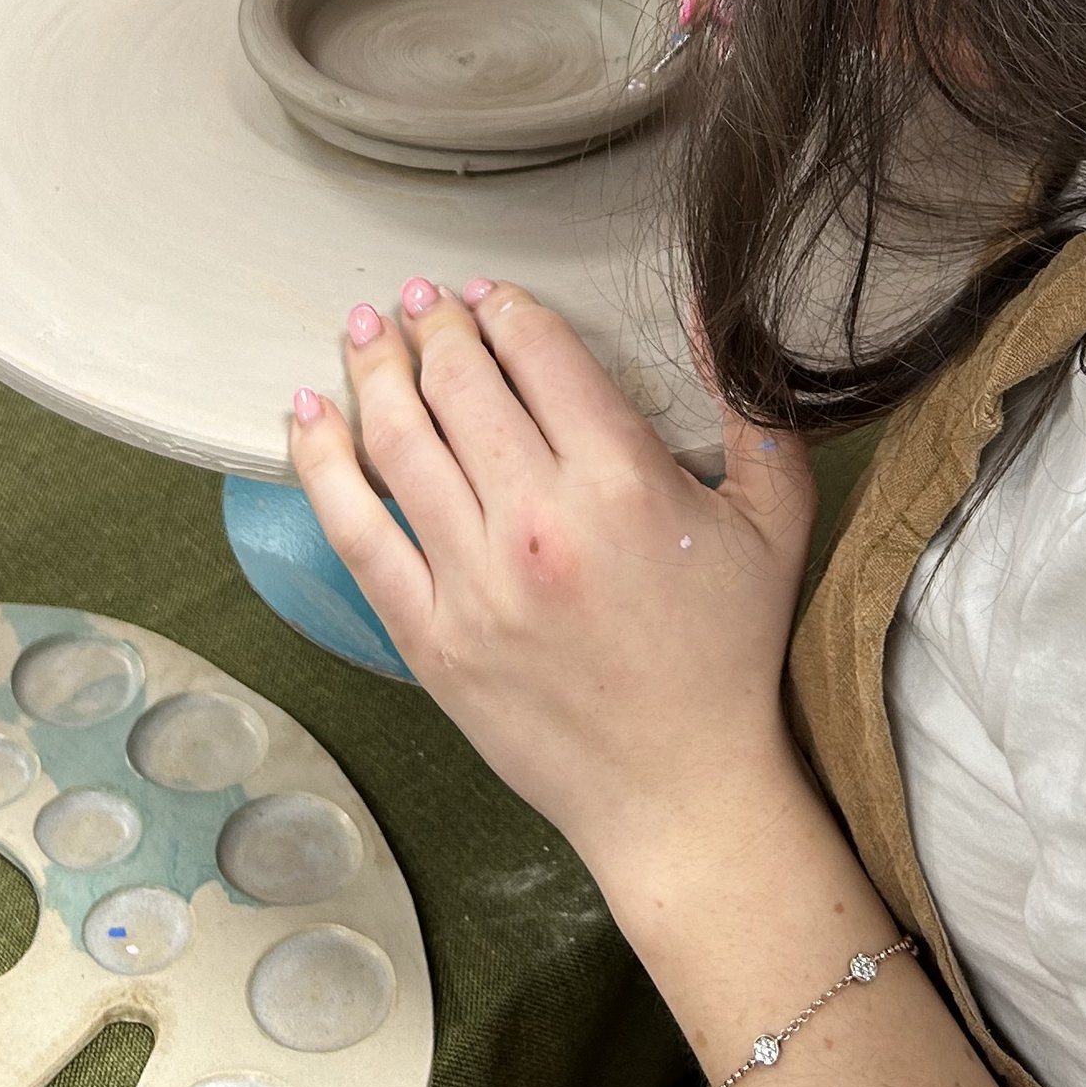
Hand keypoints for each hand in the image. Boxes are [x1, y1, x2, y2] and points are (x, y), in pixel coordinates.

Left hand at [288, 279, 818, 901]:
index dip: (506, 308)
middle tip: (420, 300)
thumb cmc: (731, 651)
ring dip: (375, 371)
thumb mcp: (777, 519)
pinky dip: (322, 463)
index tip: (489, 295)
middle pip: (460, 385)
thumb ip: (752, 406)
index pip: (540, 355)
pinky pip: (356, 532)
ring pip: (400, 443)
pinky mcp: (430, 637)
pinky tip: (308, 413)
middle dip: (435, 327)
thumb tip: (702, 306)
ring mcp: (475, 583)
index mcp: (623, 483)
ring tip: (366, 331)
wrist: (681, 792)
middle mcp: (540, 523)